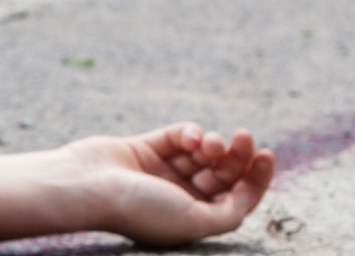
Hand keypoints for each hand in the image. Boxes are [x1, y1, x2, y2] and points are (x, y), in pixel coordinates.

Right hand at [66, 122, 274, 245]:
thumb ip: (228, 214)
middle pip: (224, 173)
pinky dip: (189, 133)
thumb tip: (247, 197)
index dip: (256, 177)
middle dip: (238, 155)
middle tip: (245, 136)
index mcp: (193, 219)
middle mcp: (181, 196)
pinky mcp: (146, 148)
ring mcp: (164, 172)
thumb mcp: (194, 222)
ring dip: (214, 144)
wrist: (87, 186)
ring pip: (203, 153)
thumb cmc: (138, 210)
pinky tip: (190, 137)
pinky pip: (178, 136)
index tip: (267, 154)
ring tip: (209, 143)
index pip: (237, 198)